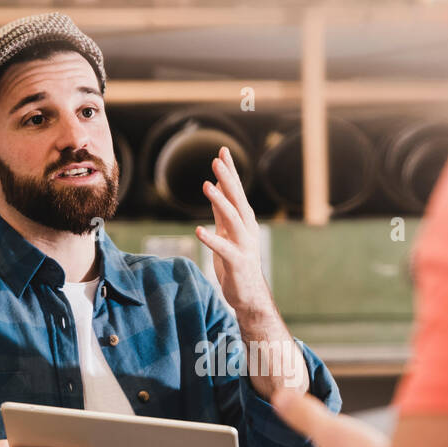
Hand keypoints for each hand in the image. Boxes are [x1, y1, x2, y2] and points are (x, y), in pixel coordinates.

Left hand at [195, 146, 272, 314]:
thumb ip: (222, 211)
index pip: (237, 192)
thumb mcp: (227, 232)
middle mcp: (247, 230)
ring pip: (233, 219)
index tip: (222, 151)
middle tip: (217, 159)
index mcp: (245, 222)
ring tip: (207, 185)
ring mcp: (244, 246)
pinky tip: (198, 231)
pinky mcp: (236, 262)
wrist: (249, 295)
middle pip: (237, 200)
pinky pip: (223, 249)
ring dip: (220, 202)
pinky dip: (211, 239)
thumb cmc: (237, 263)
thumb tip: (215, 187)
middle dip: (228, 179)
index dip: (230, 172)